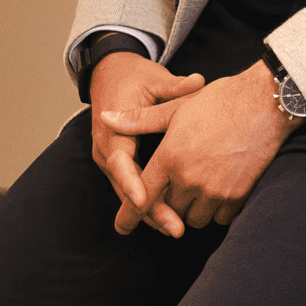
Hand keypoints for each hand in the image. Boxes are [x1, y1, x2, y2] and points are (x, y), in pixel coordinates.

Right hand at [90, 52, 205, 234]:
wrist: (111, 74)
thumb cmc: (134, 77)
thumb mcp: (154, 79)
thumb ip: (175, 86)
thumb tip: (198, 82)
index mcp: (112, 127)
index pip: (120, 161)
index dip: (132, 182)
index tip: (145, 200)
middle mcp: (107, 148)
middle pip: (126, 186)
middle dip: (149, 209)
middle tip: (175, 228)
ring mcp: (111, 159)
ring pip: (128, 193)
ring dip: (151, 213)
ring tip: (176, 230)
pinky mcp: (119, 165)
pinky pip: (133, 188)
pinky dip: (149, 205)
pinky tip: (170, 220)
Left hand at [102, 61, 298, 236]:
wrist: (266, 104)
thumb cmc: (221, 101)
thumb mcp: (176, 107)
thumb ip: (139, 120)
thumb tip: (106, 119)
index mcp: (170, 156)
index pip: (142, 196)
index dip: (130, 214)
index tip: (122, 228)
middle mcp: (190, 178)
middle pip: (169, 208)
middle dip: (169, 203)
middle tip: (176, 188)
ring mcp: (215, 190)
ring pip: (193, 218)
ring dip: (192, 210)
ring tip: (197, 189)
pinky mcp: (238, 195)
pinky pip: (219, 218)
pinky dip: (216, 211)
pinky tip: (218, 191)